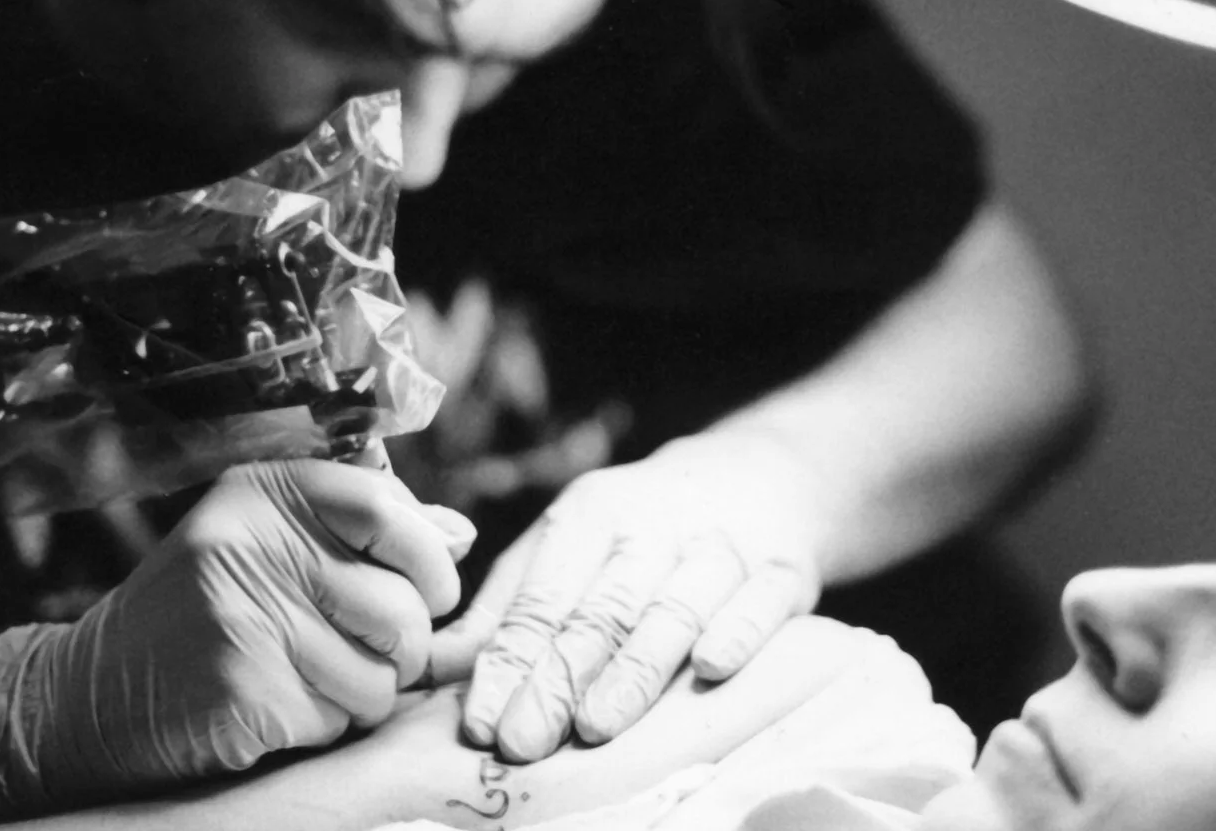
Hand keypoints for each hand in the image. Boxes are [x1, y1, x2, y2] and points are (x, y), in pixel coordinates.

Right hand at [0, 455, 475, 808]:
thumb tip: (460, 535)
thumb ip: (365, 533)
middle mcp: (249, 544)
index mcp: (263, 492)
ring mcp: (243, 619)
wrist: (90, 695)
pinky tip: (279, 707)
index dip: (429, 560)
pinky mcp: (243, 692)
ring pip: (381, 672)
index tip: (429, 589)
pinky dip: (327, 725)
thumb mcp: (272, 544)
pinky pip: (341, 719)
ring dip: (364, 692)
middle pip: (401, 604)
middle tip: (360, 649)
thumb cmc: (203, 613)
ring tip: (309, 677)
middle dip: (402, 645)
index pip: (389, 511)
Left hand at [428, 434, 821, 762]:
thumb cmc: (644, 527)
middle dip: (558, 679)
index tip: (481, 722)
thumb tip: (432, 666)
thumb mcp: (572, 543)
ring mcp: (720, 546)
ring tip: (597, 725)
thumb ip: (509, 607)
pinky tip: (710, 668)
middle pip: (600, 610)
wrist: (761, 474)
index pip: (541, 597)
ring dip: (635, 668)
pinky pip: (760, 604)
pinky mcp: (783, 570)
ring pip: (674, 609)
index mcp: (590, 514)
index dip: (509, 662)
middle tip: (522, 741)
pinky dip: (737, 632)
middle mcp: (653, 525)